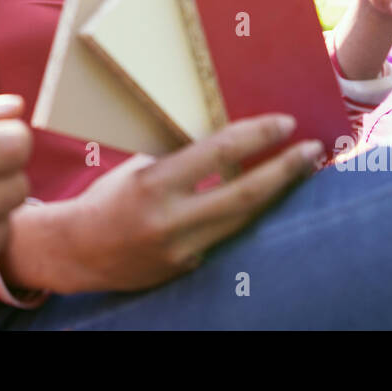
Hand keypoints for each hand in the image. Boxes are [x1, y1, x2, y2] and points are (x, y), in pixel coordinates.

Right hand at [45, 115, 320, 292]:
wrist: (78, 251)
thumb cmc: (107, 198)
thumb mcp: (141, 168)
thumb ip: (183, 161)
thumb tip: (229, 144)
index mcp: (155, 184)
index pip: (219, 153)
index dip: (257, 136)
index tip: (286, 123)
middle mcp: (172, 220)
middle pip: (245, 195)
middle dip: (285, 170)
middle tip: (313, 149)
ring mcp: (182, 249)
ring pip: (243, 220)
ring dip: (274, 194)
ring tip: (298, 171)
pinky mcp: (187, 267)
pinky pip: (223, 236)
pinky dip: (241, 215)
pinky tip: (259, 199)